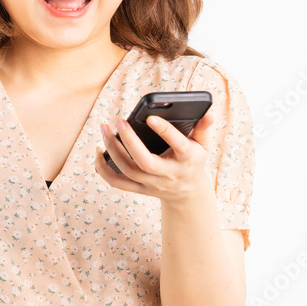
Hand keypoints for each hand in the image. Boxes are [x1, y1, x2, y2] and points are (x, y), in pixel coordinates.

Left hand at [95, 110, 216, 204]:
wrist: (188, 193)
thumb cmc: (193, 160)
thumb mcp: (203, 145)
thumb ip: (204, 128)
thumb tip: (209, 112)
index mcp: (186, 160)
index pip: (177, 146)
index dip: (165, 131)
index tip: (150, 117)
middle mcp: (168, 174)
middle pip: (144, 162)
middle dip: (128, 141)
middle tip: (117, 120)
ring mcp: (151, 184)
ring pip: (127, 170)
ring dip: (112, 149)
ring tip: (104, 128)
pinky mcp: (139, 189)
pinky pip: (116, 182)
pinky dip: (103, 168)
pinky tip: (98, 150)